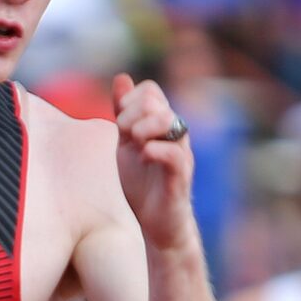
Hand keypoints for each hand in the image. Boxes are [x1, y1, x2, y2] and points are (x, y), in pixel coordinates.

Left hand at [112, 73, 195, 253]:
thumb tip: (121, 78)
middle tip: (126, 136)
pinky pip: (173, 153)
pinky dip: (154, 151)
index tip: (120, 124)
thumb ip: (124, 114)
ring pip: (168, 121)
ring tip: (136, 145)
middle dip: (131, 115)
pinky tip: (144, 157)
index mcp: (160, 123)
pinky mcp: (180, 175)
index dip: (130, 100)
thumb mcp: (126, 144)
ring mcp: (179, 152)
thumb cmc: (142, 183)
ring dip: (143, 129)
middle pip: (155, 101)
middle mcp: (174, 133)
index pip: (150, 89)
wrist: (155, 221)